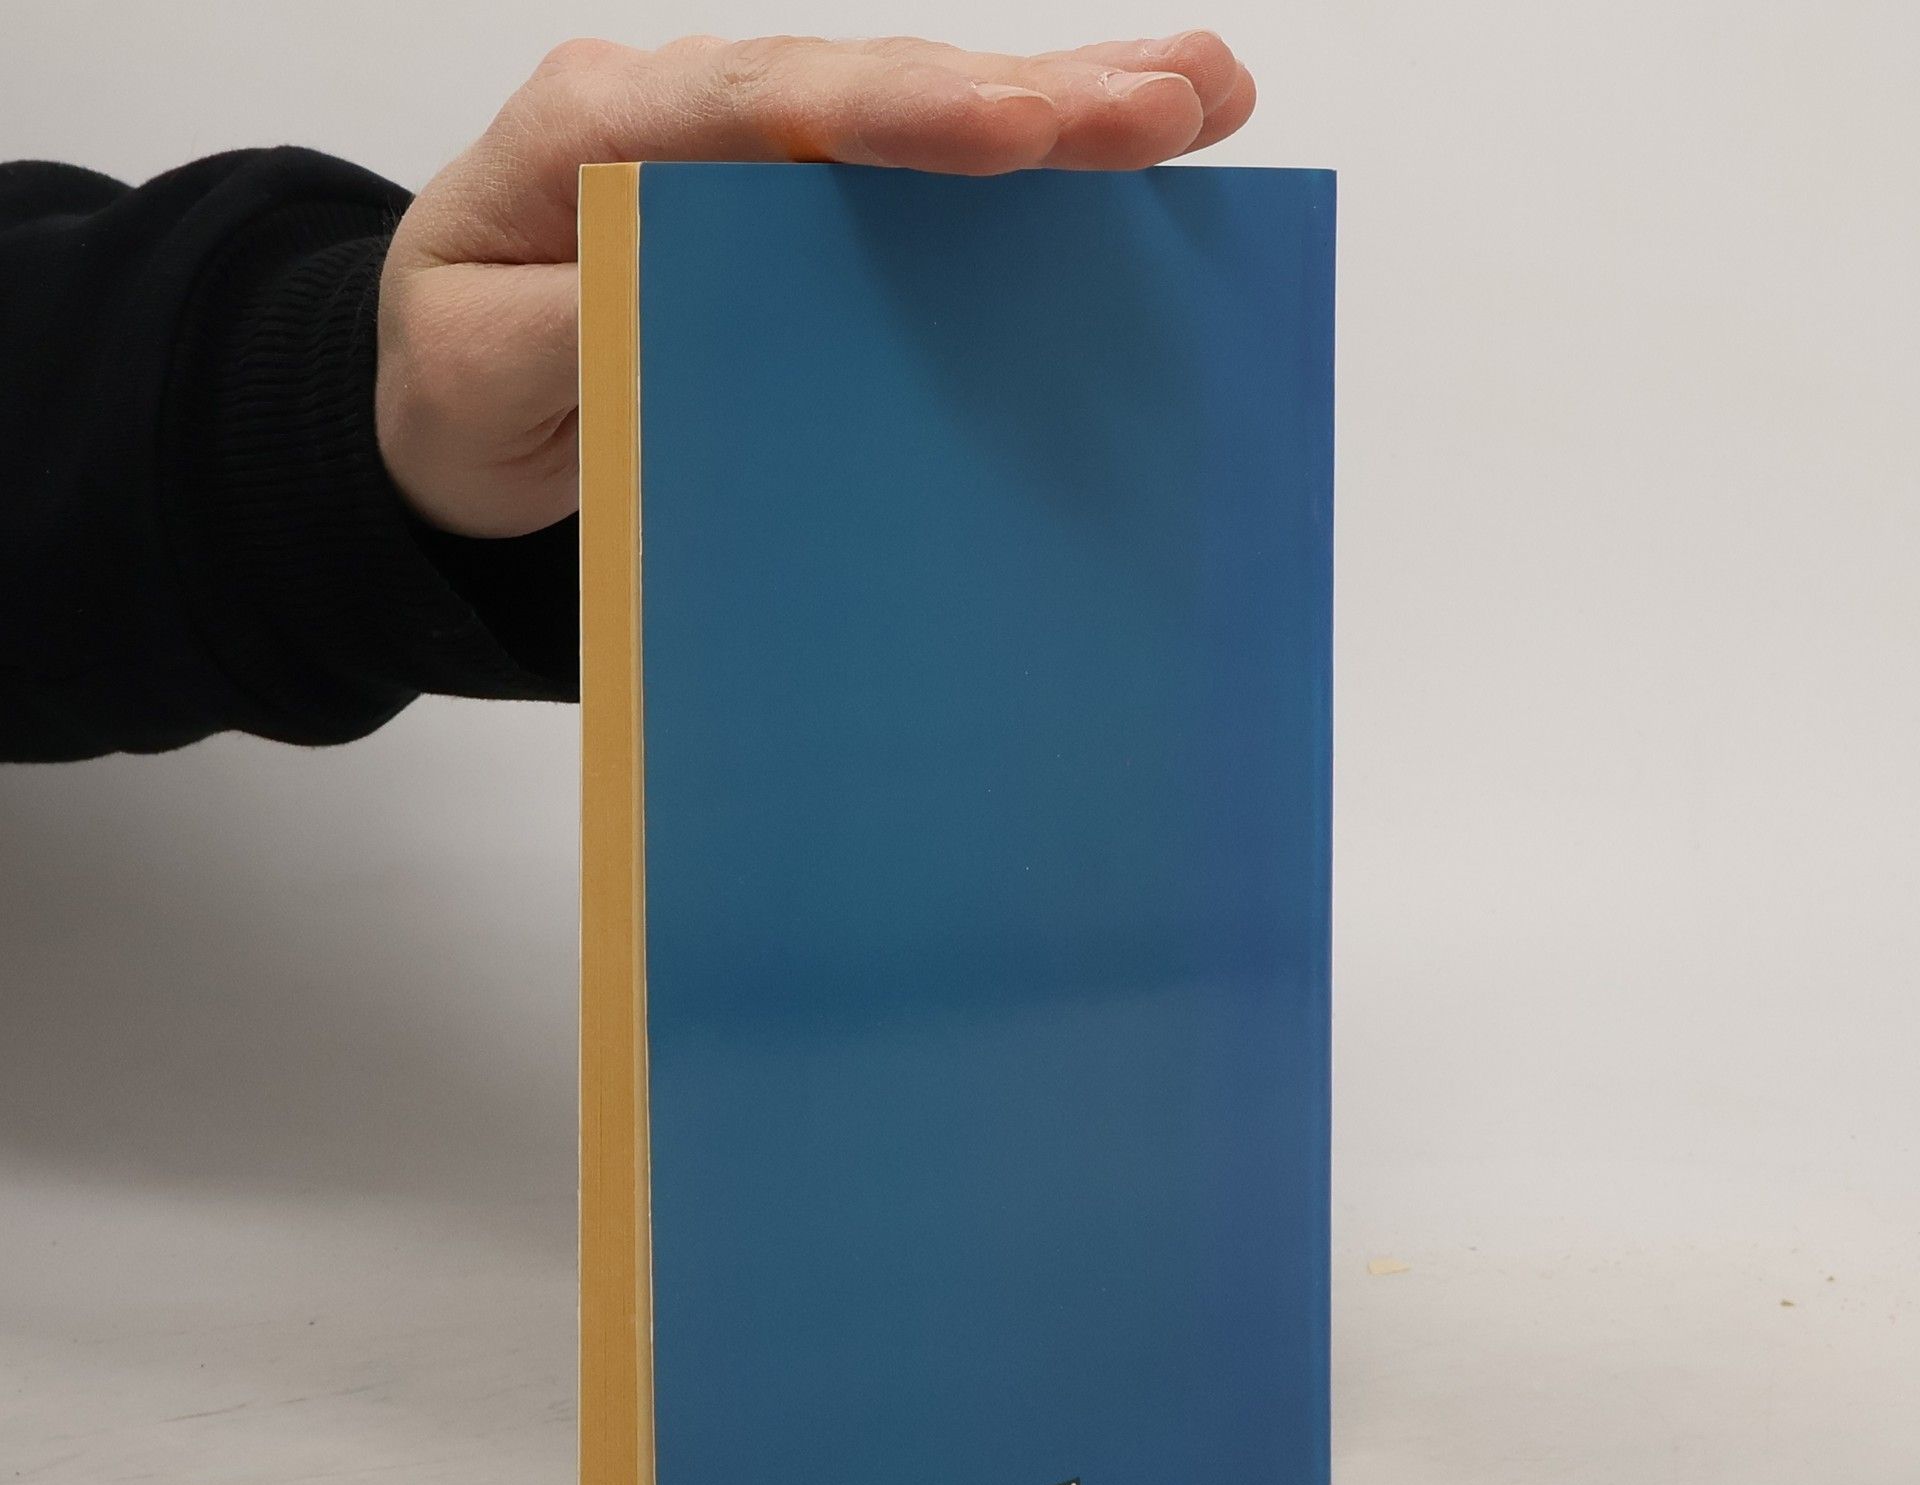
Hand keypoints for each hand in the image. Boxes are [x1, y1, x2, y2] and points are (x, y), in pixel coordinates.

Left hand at [375, 31, 1256, 537]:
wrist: (441, 412)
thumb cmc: (454, 386)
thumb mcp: (476, 370)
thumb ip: (573, 324)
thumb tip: (686, 286)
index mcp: (599, 132)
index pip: (769, 105)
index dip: (904, 114)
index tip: (1022, 131)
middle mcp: (689, 118)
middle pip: (873, 86)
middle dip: (1035, 89)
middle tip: (1178, 98)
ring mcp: (751, 159)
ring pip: (918, 116)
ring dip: (1066, 102)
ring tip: (1202, 97)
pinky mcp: (795, 216)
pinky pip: (918, 182)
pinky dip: (1026, 164)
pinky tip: (1128, 148)